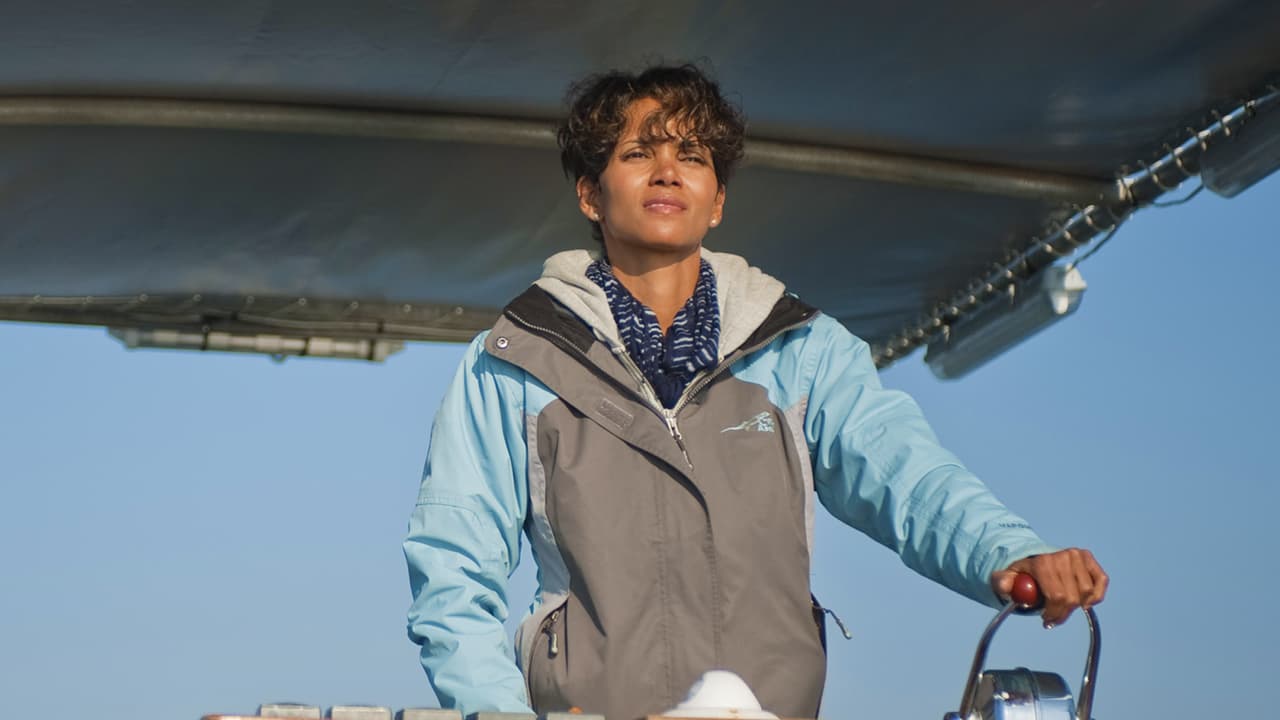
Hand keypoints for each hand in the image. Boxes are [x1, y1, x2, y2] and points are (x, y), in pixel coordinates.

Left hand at [990, 548, 1107, 627]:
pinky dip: (1097, 594)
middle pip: (1071, 598)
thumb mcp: (1006, 577)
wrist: (1034, 558)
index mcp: (1042, 562)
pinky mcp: (1088, 558)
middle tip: (1054, 618)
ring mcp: (1076, 555)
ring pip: (1086, 592)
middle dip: (1062, 613)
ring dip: (1077, 606)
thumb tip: (1007, 586)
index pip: (1057, 596)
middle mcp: (1061, 556)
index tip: (1046, 621)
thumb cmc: (1021, 573)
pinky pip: (1101, 580)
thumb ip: (1002, 582)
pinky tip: (1086, 603)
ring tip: (1065, 608)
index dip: (1054, 613)